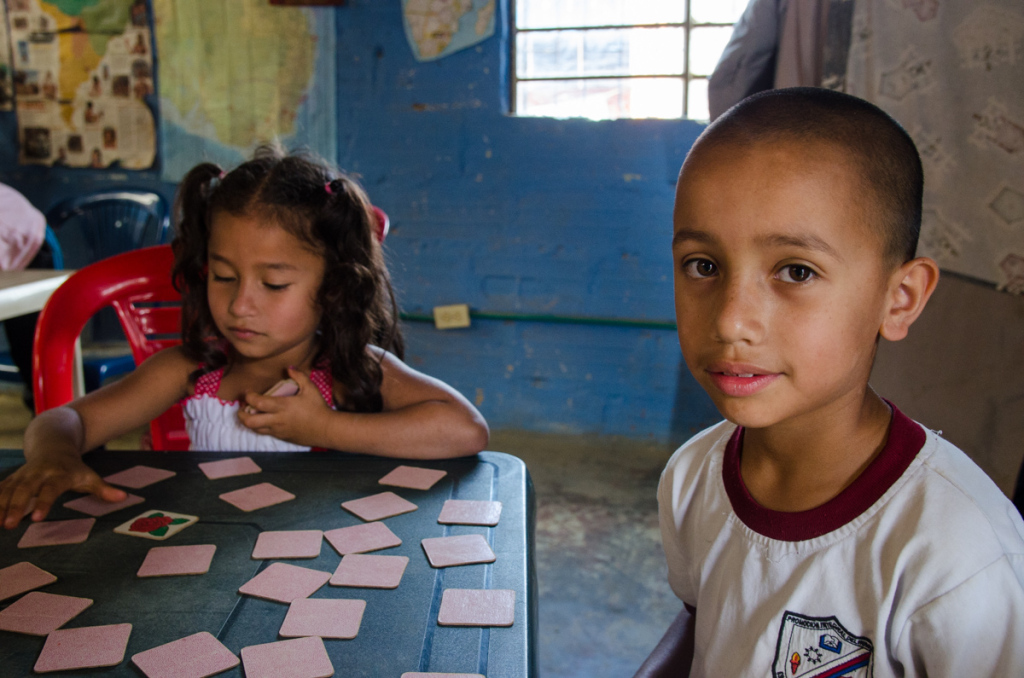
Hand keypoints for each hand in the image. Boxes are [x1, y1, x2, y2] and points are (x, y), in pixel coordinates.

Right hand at [0, 455, 126, 528]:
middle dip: (16, 507)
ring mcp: (23, 475)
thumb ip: (103, 489)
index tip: (37, 518)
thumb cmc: (74, 468)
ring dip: (0, 505)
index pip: (50, 490)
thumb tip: (124, 498)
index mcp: (58, 474)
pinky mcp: (12, 478)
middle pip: (25, 490)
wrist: (53, 445)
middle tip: (10, 525)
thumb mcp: (89, 476)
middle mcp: (38, 473)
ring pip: (8, 489)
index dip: (43, 502)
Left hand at [237, 367, 331, 446]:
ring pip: (255, 429)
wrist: (326, 429)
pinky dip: (260, 426)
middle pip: (250, 421)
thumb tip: (288, 368)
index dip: (249, 397)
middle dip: (241, 414)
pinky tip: (264, 420)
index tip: (248, 392)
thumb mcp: (310, 388)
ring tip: (250, 414)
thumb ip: (299, 376)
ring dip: (249, 422)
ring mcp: (278, 430)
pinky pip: (265, 433)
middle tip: (243, 407)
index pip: (258, 403)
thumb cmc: (318, 407)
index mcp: (282, 406)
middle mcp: (277, 420)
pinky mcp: (282, 437)